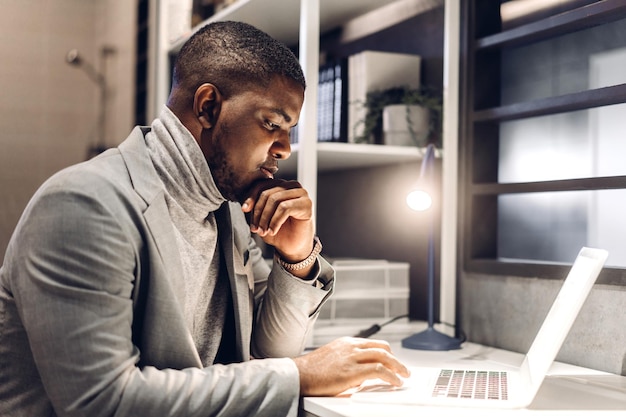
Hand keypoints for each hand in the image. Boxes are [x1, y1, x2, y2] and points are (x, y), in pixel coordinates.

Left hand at [241, 179, 314, 262]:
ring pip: (275, 199)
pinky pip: (285, 208)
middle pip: (267, 193)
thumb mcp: (261, 217)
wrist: (293, 247)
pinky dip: (275, 221)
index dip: (251, 197)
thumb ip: (254, 207)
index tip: (244, 210)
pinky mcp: (306, 204)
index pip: (262, 185)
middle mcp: (292, 186)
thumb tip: (245, 205)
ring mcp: (301, 193)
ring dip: (265, 218)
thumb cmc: (279, 231)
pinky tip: (273, 231)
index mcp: (280, 185)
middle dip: (258, 212)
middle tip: (255, 228)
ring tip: (263, 231)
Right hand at [292, 337, 410, 396]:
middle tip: (403, 369)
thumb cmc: (311, 371)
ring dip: (398, 367)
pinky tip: (395, 382)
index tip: (393, 361)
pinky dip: (391, 376)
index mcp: (346, 342)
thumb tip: (361, 374)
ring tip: (404, 376)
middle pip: (382, 348)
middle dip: (396, 359)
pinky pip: (379, 371)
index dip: (387, 353)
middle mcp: (351, 347)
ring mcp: (352, 358)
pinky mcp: (352, 371)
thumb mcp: (332, 358)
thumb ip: (347, 361)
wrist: (298, 375)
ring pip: (385, 357)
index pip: (373, 344)